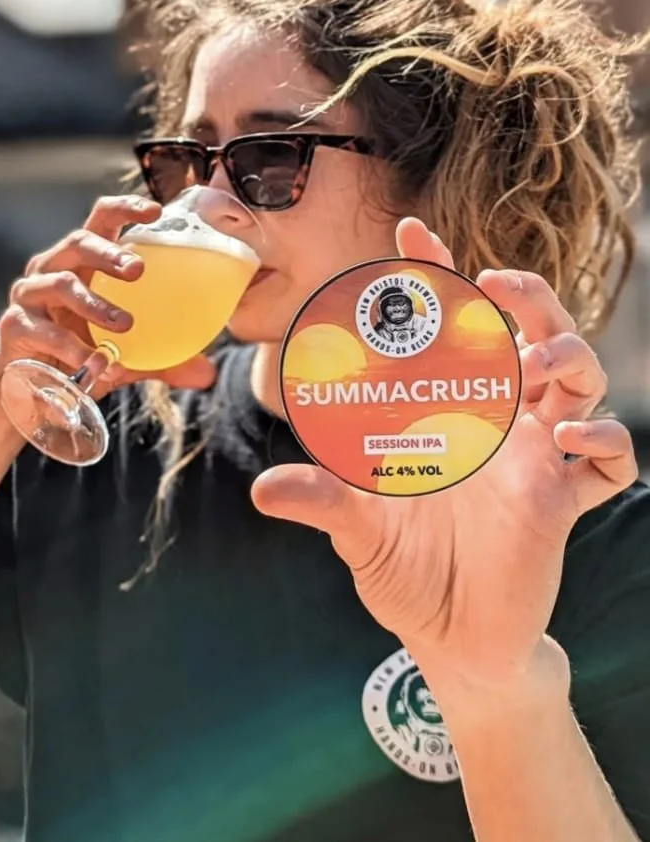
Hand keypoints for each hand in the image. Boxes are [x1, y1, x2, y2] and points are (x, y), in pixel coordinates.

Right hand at [0, 194, 216, 405]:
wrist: (31, 397)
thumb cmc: (81, 359)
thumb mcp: (126, 357)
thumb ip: (163, 360)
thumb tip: (207, 374)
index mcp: (81, 263)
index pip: (101, 220)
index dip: (125, 208)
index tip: (157, 211)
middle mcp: (52, 269)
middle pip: (78, 242)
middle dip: (109, 252)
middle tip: (139, 270)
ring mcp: (29, 295)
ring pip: (60, 283)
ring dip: (94, 303)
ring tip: (124, 325)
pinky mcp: (14, 325)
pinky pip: (44, 329)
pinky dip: (72, 345)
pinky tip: (95, 363)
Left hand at [251, 217, 637, 691]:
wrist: (449, 637)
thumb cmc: (403, 568)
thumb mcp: (357, 528)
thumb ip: (321, 501)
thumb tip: (262, 492)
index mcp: (440, 408)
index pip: (442, 326)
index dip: (432, 274)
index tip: (412, 230)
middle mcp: (491, 419)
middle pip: (527, 330)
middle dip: (524, 295)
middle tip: (497, 282)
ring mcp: (532, 456)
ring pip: (576, 379)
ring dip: (568, 355)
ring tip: (538, 364)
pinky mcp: (560, 500)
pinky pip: (605, 459)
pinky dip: (601, 441)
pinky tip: (569, 443)